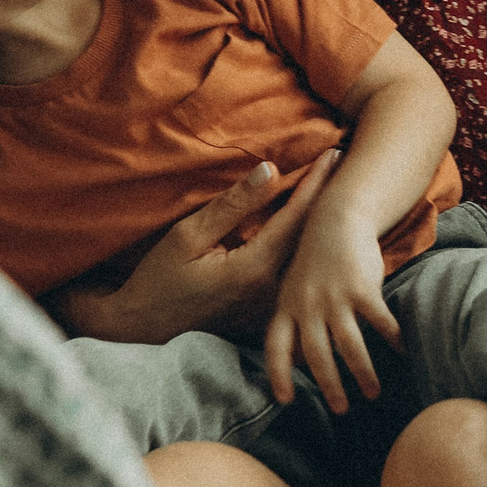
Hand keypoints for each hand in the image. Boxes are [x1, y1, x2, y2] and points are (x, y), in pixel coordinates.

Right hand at [59, 153, 341, 341]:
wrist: (141, 331)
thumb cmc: (157, 281)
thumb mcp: (187, 236)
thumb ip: (232, 205)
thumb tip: (270, 170)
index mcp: (255, 267)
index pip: (296, 217)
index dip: (316, 183)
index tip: (335, 156)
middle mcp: (272, 288)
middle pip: (309, 237)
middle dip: (326, 198)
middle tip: (345, 165)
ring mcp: (271, 304)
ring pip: (304, 256)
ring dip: (318, 223)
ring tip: (336, 191)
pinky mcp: (266, 312)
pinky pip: (293, 272)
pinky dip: (304, 245)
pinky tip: (313, 229)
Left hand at [267, 208, 403, 411]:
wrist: (336, 219)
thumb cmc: (317, 260)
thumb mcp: (294, 290)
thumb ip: (294, 322)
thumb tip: (296, 363)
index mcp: (287, 307)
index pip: (276, 347)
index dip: (278, 374)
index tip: (286, 400)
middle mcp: (307, 305)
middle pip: (316, 355)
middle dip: (329, 385)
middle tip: (341, 409)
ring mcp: (334, 297)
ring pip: (348, 345)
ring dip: (362, 373)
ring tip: (373, 393)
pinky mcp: (361, 287)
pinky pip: (379, 320)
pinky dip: (392, 337)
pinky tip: (403, 351)